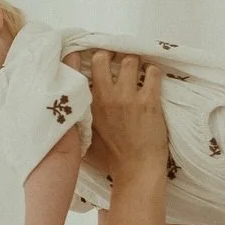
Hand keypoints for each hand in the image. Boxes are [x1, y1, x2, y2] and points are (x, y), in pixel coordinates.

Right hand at [87, 51, 164, 178]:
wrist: (136, 170)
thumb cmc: (111, 159)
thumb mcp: (85, 140)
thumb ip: (78, 123)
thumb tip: (71, 113)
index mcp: (88, 106)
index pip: (78, 71)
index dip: (83, 58)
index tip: (90, 56)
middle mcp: (106, 97)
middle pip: (102, 58)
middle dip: (110, 54)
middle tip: (116, 58)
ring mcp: (128, 98)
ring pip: (129, 60)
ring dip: (134, 61)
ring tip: (136, 68)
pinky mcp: (149, 101)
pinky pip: (152, 73)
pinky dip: (152, 71)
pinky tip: (151, 76)